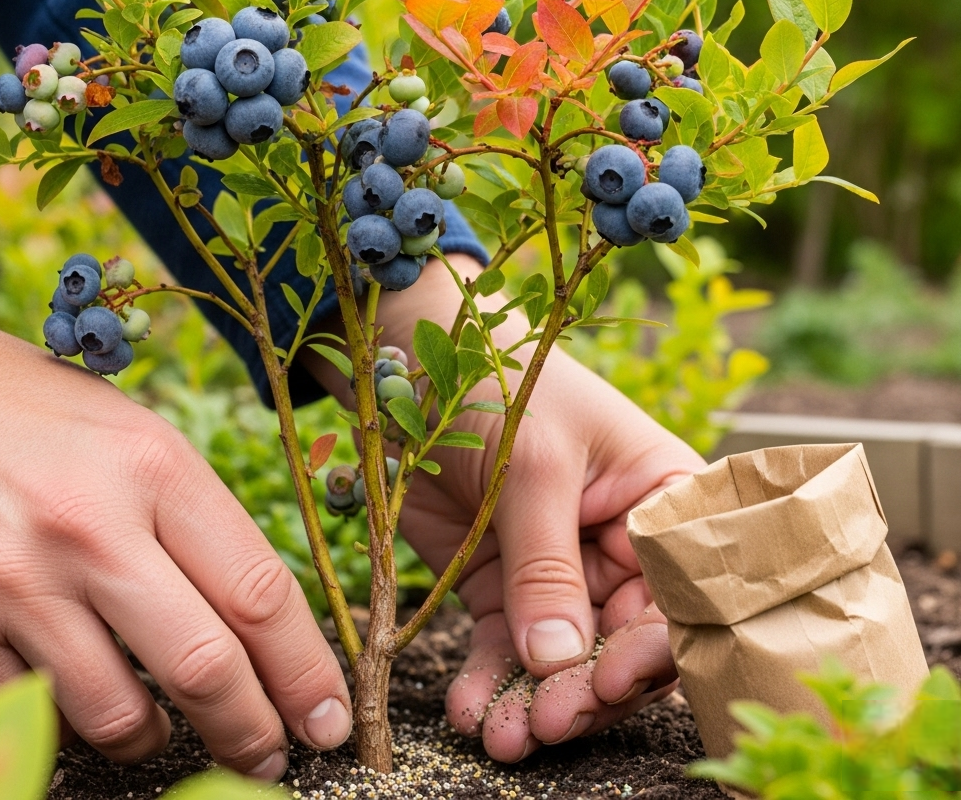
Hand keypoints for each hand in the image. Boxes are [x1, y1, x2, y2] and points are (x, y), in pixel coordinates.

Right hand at [0, 312, 350, 779]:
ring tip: (168, 727)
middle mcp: (89, 526)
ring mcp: (12, 581)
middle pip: (205, 667)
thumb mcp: (140, 440)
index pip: (259, 592)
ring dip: (158, 738)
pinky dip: (72, 723)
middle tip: (272, 757)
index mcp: (155, 467)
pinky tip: (83, 693)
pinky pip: (33, 716)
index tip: (328, 714)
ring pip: (118, 715)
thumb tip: (254, 626)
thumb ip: (196, 525)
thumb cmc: (45, 416)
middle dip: (253, 731)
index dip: (306, 670)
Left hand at [307, 255, 703, 761]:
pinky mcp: (504, 584)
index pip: (678, 590)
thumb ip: (547, 564)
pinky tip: (471, 711)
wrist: (421, 363)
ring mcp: (561, 570)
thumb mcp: (534, 466)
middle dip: (588, 688)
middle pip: (625, 639)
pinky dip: (491, 682)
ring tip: (502, 736)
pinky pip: (507, 648)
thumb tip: (557, 660)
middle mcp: (620, 544)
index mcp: (660, 501)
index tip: (611, 682)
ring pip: (565, 657)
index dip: (654, 646)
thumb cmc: (501, 384)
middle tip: (546, 721)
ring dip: (537, 701)